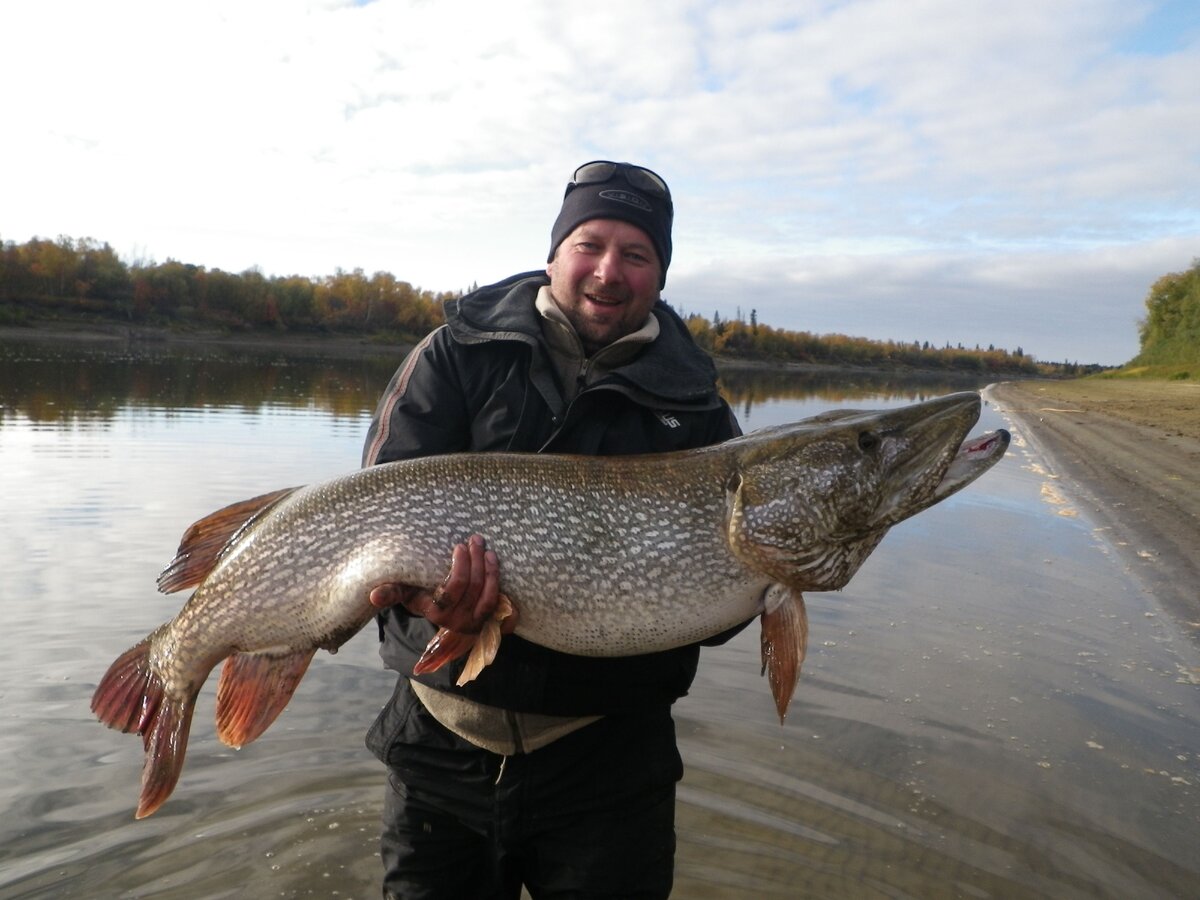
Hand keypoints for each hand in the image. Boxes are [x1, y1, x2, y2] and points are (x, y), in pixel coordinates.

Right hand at [369, 534, 515, 634]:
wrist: (442, 614)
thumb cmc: (422, 595)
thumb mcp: (406, 593)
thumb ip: (391, 592)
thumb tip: (373, 595)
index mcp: (438, 613)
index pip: (453, 591)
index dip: (461, 568)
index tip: (459, 546)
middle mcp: (458, 621)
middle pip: (473, 589)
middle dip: (476, 561)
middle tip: (475, 539)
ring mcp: (475, 622)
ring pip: (488, 597)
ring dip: (491, 571)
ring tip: (488, 551)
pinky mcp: (489, 619)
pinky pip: (500, 606)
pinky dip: (500, 586)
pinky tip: (498, 567)